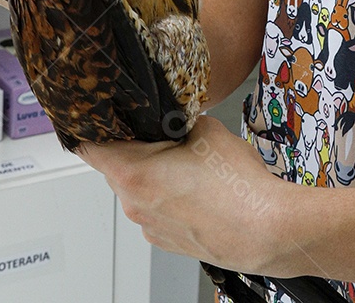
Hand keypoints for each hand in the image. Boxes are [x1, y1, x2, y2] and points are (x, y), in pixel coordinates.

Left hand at [78, 116, 285, 271]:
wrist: (265, 229)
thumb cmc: (236, 186)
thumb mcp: (206, 128)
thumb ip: (178, 120)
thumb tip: (171, 119)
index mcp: (133, 173)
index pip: (89, 146)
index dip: (95, 126)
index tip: (103, 115)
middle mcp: (134, 204)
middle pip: (114, 166)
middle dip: (134, 146)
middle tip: (166, 132)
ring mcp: (149, 226)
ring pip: (137, 188)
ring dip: (154, 171)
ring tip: (191, 162)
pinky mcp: (166, 240)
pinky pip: (155, 208)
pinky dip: (168, 194)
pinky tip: (199, 186)